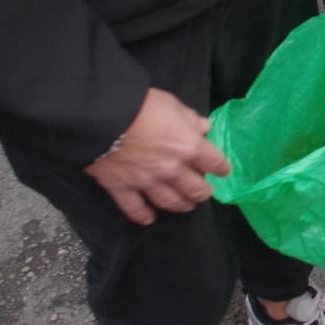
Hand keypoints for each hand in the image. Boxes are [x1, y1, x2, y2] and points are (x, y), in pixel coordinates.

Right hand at [83, 88, 230, 224]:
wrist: (101, 117)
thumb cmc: (141, 105)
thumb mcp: (172, 104)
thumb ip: (190, 119)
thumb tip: (204, 127)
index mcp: (189, 147)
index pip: (214, 162)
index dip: (222, 168)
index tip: (223, 171)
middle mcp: (172, 169)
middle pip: (195, 189)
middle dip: (202, 193)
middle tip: (203, 193)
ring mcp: (147, 181)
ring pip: (170, 202)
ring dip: (181, 206)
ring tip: (186, 206)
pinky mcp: (122, 187)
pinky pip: (134, 208)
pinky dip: (142, 216)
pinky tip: (148, 220)